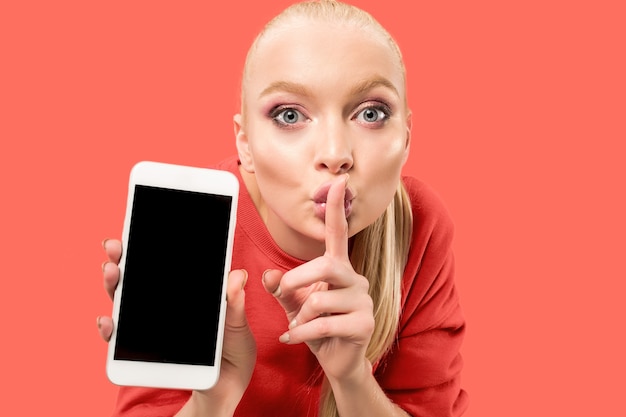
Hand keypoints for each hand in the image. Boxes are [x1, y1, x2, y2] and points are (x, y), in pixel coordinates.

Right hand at [98, 240, 255, 414]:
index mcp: (186, 294)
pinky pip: (121, 341)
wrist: (227, 384)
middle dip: (122, 260)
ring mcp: (151, 327)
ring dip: (114, 287)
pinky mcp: (145, 352)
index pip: (163, 266)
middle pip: (137, 279)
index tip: (136, 228)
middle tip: (115, 247)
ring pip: (125, 303)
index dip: (147, 246)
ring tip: (112, 272)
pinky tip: (108, 320)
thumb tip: (237, 276)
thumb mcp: (237, 324)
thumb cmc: (232, 349)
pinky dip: (111, 330)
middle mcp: (163, 306)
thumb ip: (234, 302)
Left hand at [262, 175, 373, 382]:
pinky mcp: (365, 324)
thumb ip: (283, 289)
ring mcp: (363, 301)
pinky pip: (325, 324)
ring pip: (322, 299)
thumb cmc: (317, 327)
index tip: (337, 182)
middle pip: (327, 265)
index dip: (336, 209)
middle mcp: (355, 279)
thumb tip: (268, 276)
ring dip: (300, 315)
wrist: (338, 362)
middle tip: (284, 291)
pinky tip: (293, 338)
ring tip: (295, 326)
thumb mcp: (294, 305)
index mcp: (339, 268)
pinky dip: (302, 332)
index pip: (338, 234)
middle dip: (299, 278)